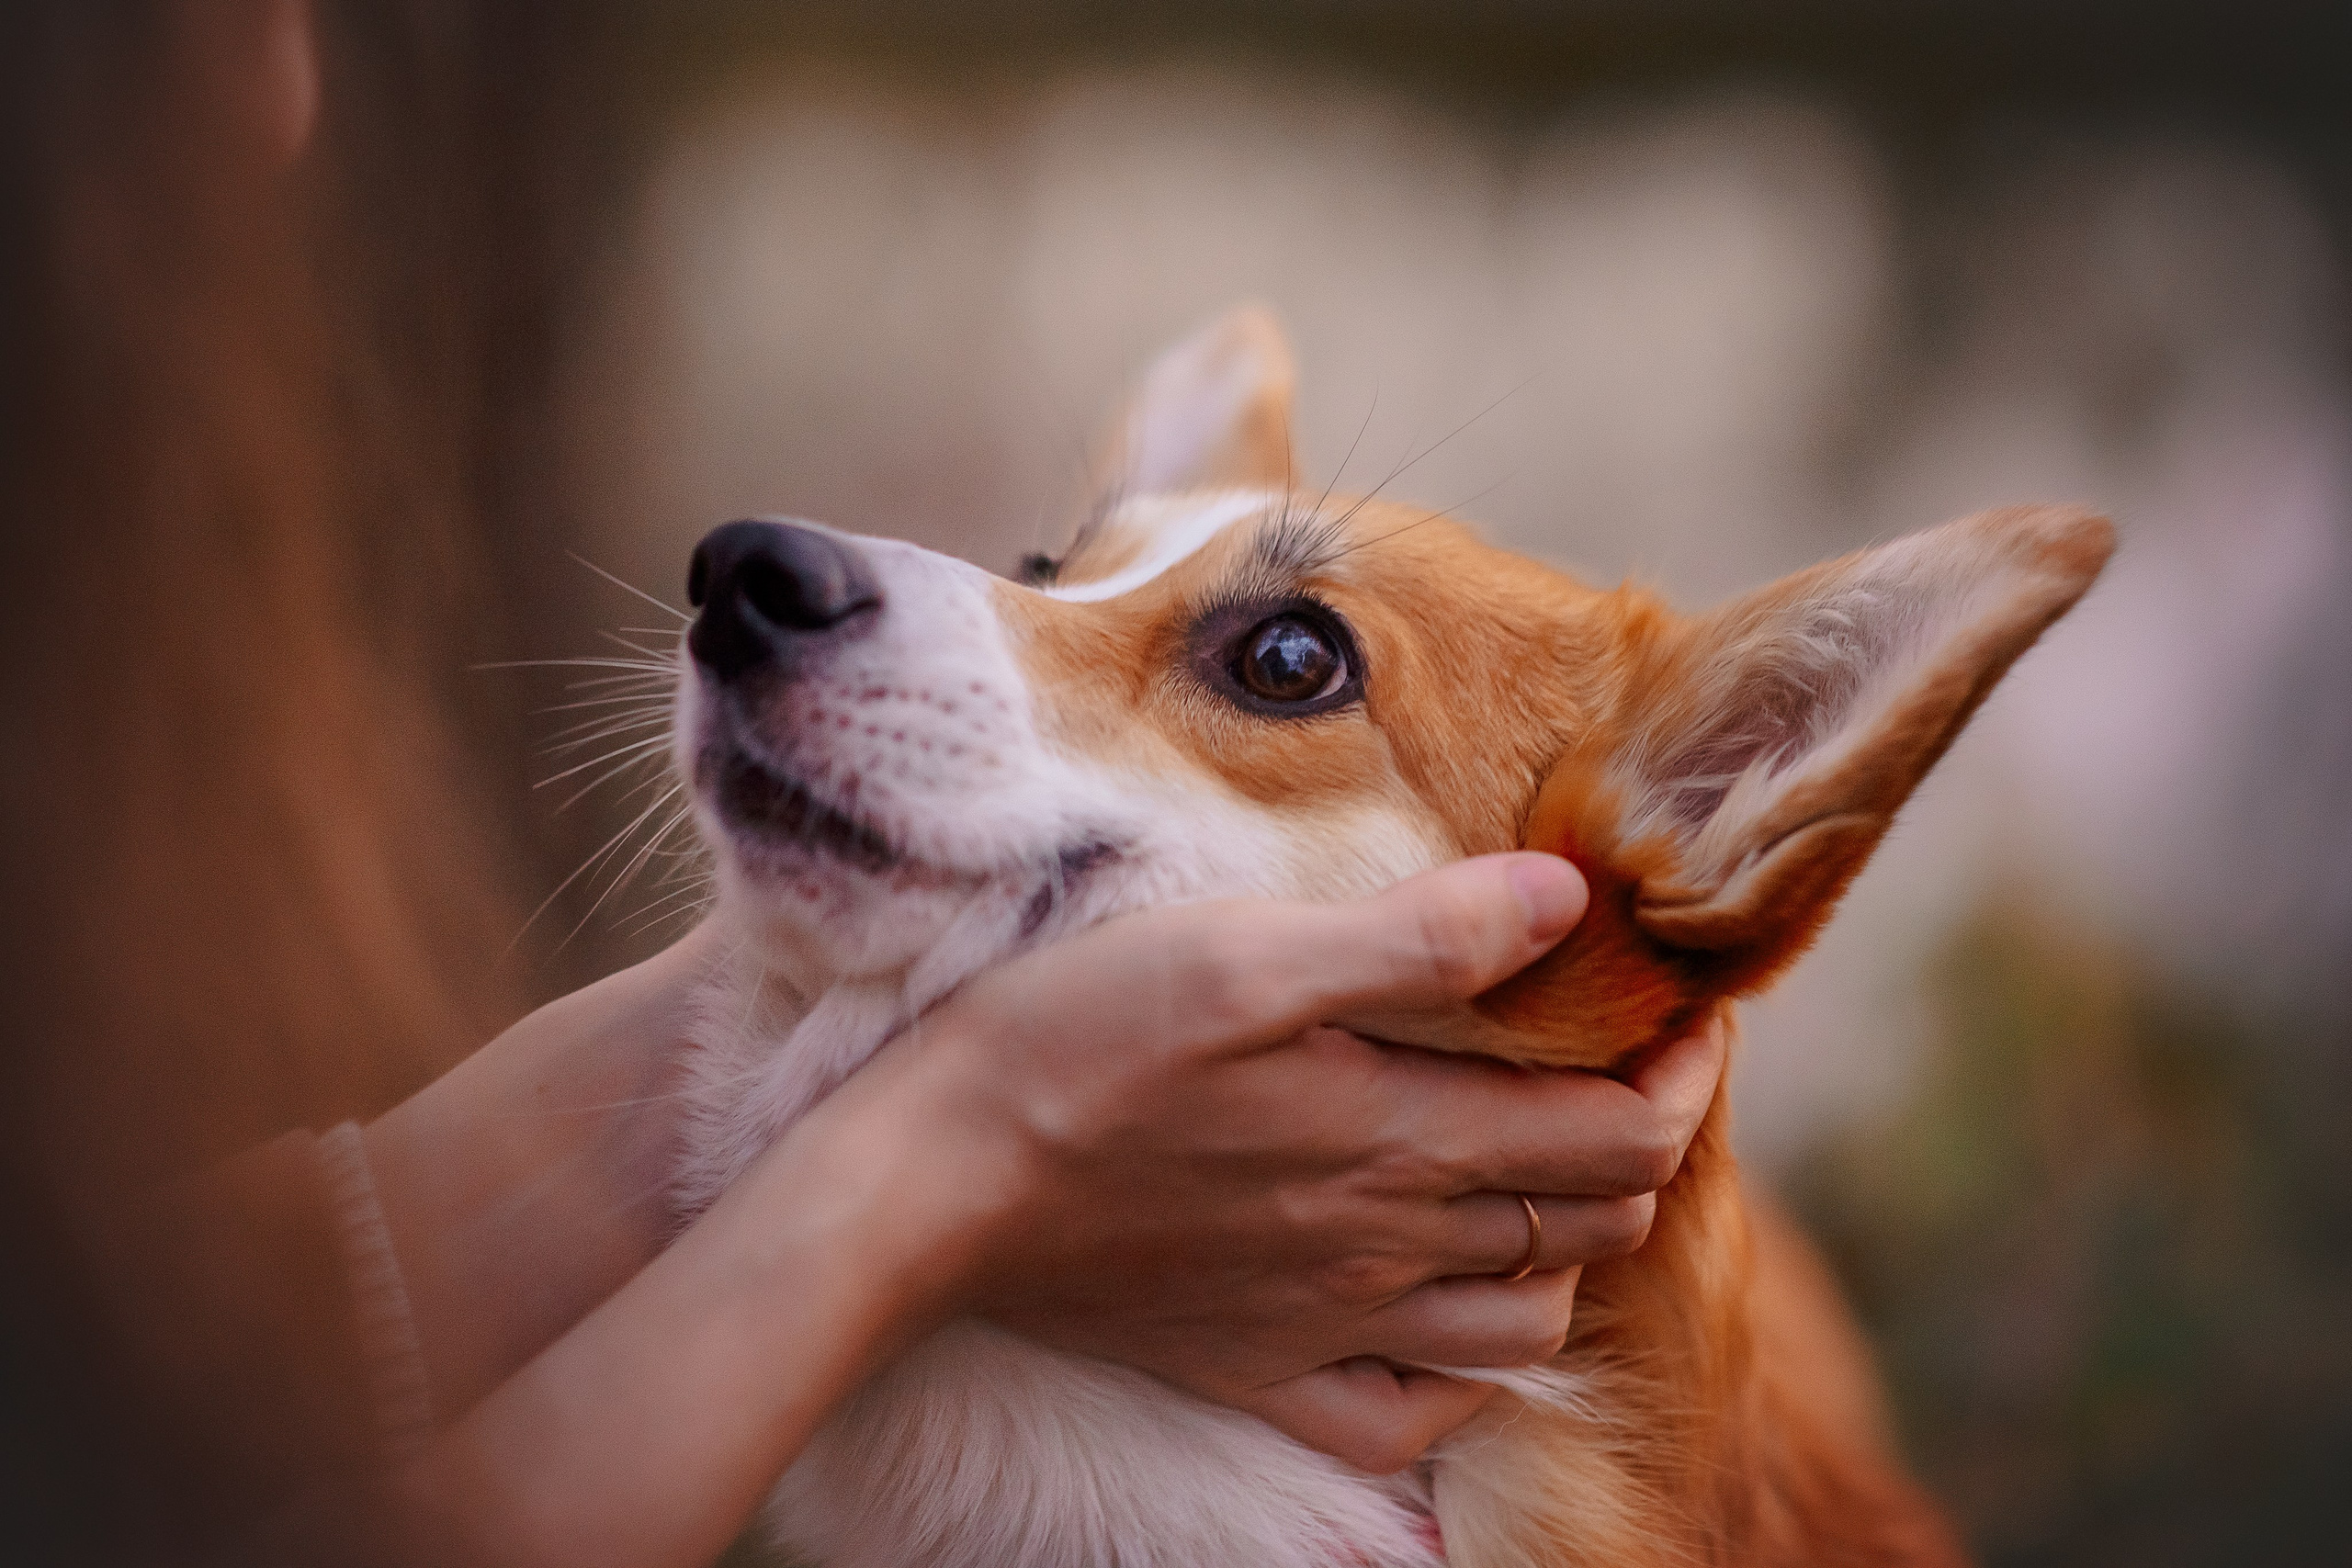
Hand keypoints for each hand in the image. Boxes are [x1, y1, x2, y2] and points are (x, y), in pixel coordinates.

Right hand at [895, 854, 1727, 1471]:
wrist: (936, 1184)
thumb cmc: (1082, 1041)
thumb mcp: (1247, 954)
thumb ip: (1417, 937)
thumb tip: (1568, 901)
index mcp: (1404, 1137)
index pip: (1626, 1131)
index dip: (1688, 1071)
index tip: (1687, 1008)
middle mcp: (1391, 1246)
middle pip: (1596, 1223)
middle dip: (1642, 1141)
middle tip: (1621, 1065)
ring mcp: (1327, 1321)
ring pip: (1525, 1322)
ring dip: (1569, 1249)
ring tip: (1540, 1168)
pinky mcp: (1257, 1367)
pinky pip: (1407, 1415)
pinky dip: (1462, 1373)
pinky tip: (1440, 1308)